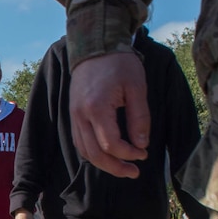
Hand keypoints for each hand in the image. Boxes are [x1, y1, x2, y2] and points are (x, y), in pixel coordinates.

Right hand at [70, 50, 150, 177]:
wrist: (95, 46)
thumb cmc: (118, 63)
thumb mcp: (137, 87)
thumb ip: (139, 118)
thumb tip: (141, 144)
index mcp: (97, 108)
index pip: (111, 144)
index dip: (128, 154)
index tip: (143, 154)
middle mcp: (81, 115)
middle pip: (95, 154)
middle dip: (115, 168)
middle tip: (134, 172)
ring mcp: (74, 116)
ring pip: (85, 151)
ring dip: (103, 164)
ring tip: (122, 168)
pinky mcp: (73, 115)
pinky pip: (80, 142)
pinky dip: (93, 153)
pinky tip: (108, 155)